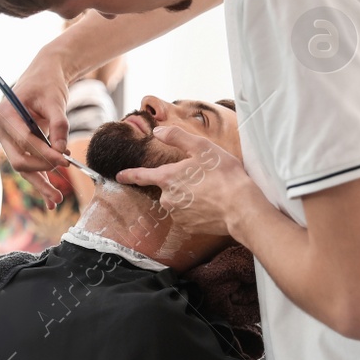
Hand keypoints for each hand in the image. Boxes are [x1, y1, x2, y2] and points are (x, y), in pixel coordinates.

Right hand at [0, 48, 71, 204]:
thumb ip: (59, 126)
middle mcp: (1, 129)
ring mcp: (7, 139)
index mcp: (4, 114)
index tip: (65, 161)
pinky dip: (40, 179)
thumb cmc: (48, 83)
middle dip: (40, 173)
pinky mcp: (17, 145)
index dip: (44, 153)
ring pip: (23, 167)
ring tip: (57, 201)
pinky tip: (52, 197)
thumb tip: (62, 152)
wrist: (44, 75)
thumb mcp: (56, 100)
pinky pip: (28, 165)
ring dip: (40, 184)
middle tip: (63, 183)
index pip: (24, 141)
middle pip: (19, 159)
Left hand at [115, 125, 263, 236]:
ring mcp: (178, 215)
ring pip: (178, 201)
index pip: (141, 176)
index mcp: (167, 178)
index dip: (129, 175)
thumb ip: (177, 137)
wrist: (241, 208)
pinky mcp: (189, 227)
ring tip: (212, 191)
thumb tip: (158, 131)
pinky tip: (212, 204)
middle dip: (180, 182)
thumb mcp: (202, 147)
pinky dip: (197, 209)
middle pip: (167, 188)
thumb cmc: (224, 175)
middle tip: (204, 178)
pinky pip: (189, 215)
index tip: (119, 176)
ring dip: (190, 196)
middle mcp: (168, 199)